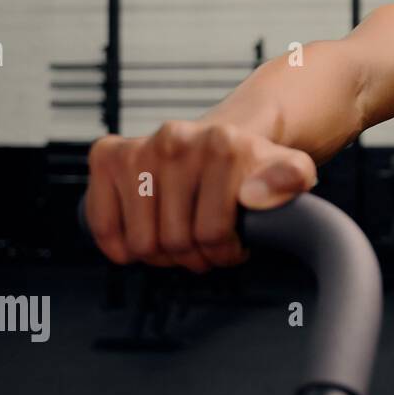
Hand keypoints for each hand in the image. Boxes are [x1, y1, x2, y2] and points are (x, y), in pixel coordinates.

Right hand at [85, 120, 318, 272]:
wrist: (226, 137)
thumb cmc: (251, 166)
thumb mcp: (291, 170)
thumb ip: (291, 178)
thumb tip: (254, 195)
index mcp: (222, 144)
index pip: (212, 233)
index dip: (226, 252)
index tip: (235, 245)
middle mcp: (176, 139)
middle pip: (174, 241)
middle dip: (194, 257)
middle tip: (207, 248)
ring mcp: (139, 147)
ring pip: (141, 242)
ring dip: (163, 257)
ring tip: (184, 242)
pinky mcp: (108, 156)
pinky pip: (102, 223)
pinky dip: (121, 246)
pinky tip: (145, 238)